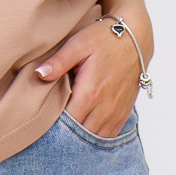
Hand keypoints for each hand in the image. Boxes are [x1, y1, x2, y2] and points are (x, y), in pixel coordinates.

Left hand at [36, 20, 141, 136]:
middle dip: (65, 134)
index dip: (54, 126)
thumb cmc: (104, 38)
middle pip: (80, 134)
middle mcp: (105, 107)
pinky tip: (86, 129)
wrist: (136, 37)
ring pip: (95, 137)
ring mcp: (116, 111)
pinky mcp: (125, 111)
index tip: (44, 122)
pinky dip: (96, 135)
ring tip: (67, 130)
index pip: (67, 123)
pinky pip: (110, 134)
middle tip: (52, 128)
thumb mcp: (78, 45)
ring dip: (81, 136)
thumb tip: (39, 74)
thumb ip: (58, 62)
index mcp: (90, 93)